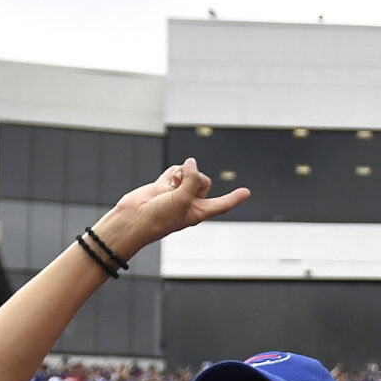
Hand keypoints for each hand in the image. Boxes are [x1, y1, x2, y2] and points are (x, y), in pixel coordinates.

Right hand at [104, 159, 248, 247]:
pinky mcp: (164, 185)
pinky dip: (171, 173)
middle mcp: (190, 202)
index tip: (246, 192)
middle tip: (182, 186)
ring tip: (172, 185)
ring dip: (182, 174)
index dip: (234, 197)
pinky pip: (175, 171)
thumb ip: (192, 178)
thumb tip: (191, 162)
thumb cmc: (160, 217)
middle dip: (195, 178)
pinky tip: (164, 182)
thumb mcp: (183, 199)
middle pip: (203, 181)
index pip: (221, 203)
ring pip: (189, 173)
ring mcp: (177, 193)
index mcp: (199, 212)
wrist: (134, 218)